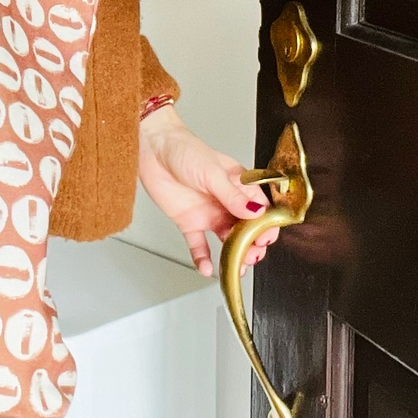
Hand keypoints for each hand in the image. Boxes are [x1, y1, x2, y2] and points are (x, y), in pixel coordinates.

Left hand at [138, 105, 280, 278]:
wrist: (151, 148)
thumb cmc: (184, 149)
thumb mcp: (212, 171)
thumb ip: (232, 195)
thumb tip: (256, 211)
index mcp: (238, 186)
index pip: (260, 210)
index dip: (265, 226)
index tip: (266, 238)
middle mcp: (226, 202)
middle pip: (247, 230)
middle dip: (253, 245)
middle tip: (252, 255)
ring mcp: (208, 213)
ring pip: (227, 240)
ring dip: (234, 254)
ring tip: (237, 266)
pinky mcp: (188, 222)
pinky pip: (198, 245)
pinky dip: (203, 258)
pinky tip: (207, 269)